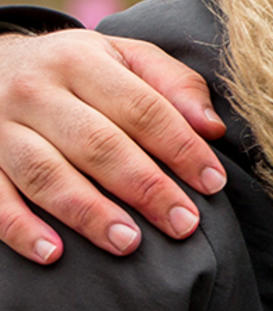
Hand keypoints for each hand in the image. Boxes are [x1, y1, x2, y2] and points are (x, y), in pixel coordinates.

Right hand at [0, 31, 226, 262]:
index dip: (181, 148)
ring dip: (88, 212)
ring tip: (128, 243)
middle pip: (97, 144)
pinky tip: (53, 253)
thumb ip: (173, 85)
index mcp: (81, 61)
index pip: (141, 108)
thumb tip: (211, 128)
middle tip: (182, 223)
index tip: (213, 183)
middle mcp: (36, 92)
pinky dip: (21, 228)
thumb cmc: (77, 69)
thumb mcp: (124, 57)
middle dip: (145, 187)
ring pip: (45, 174)